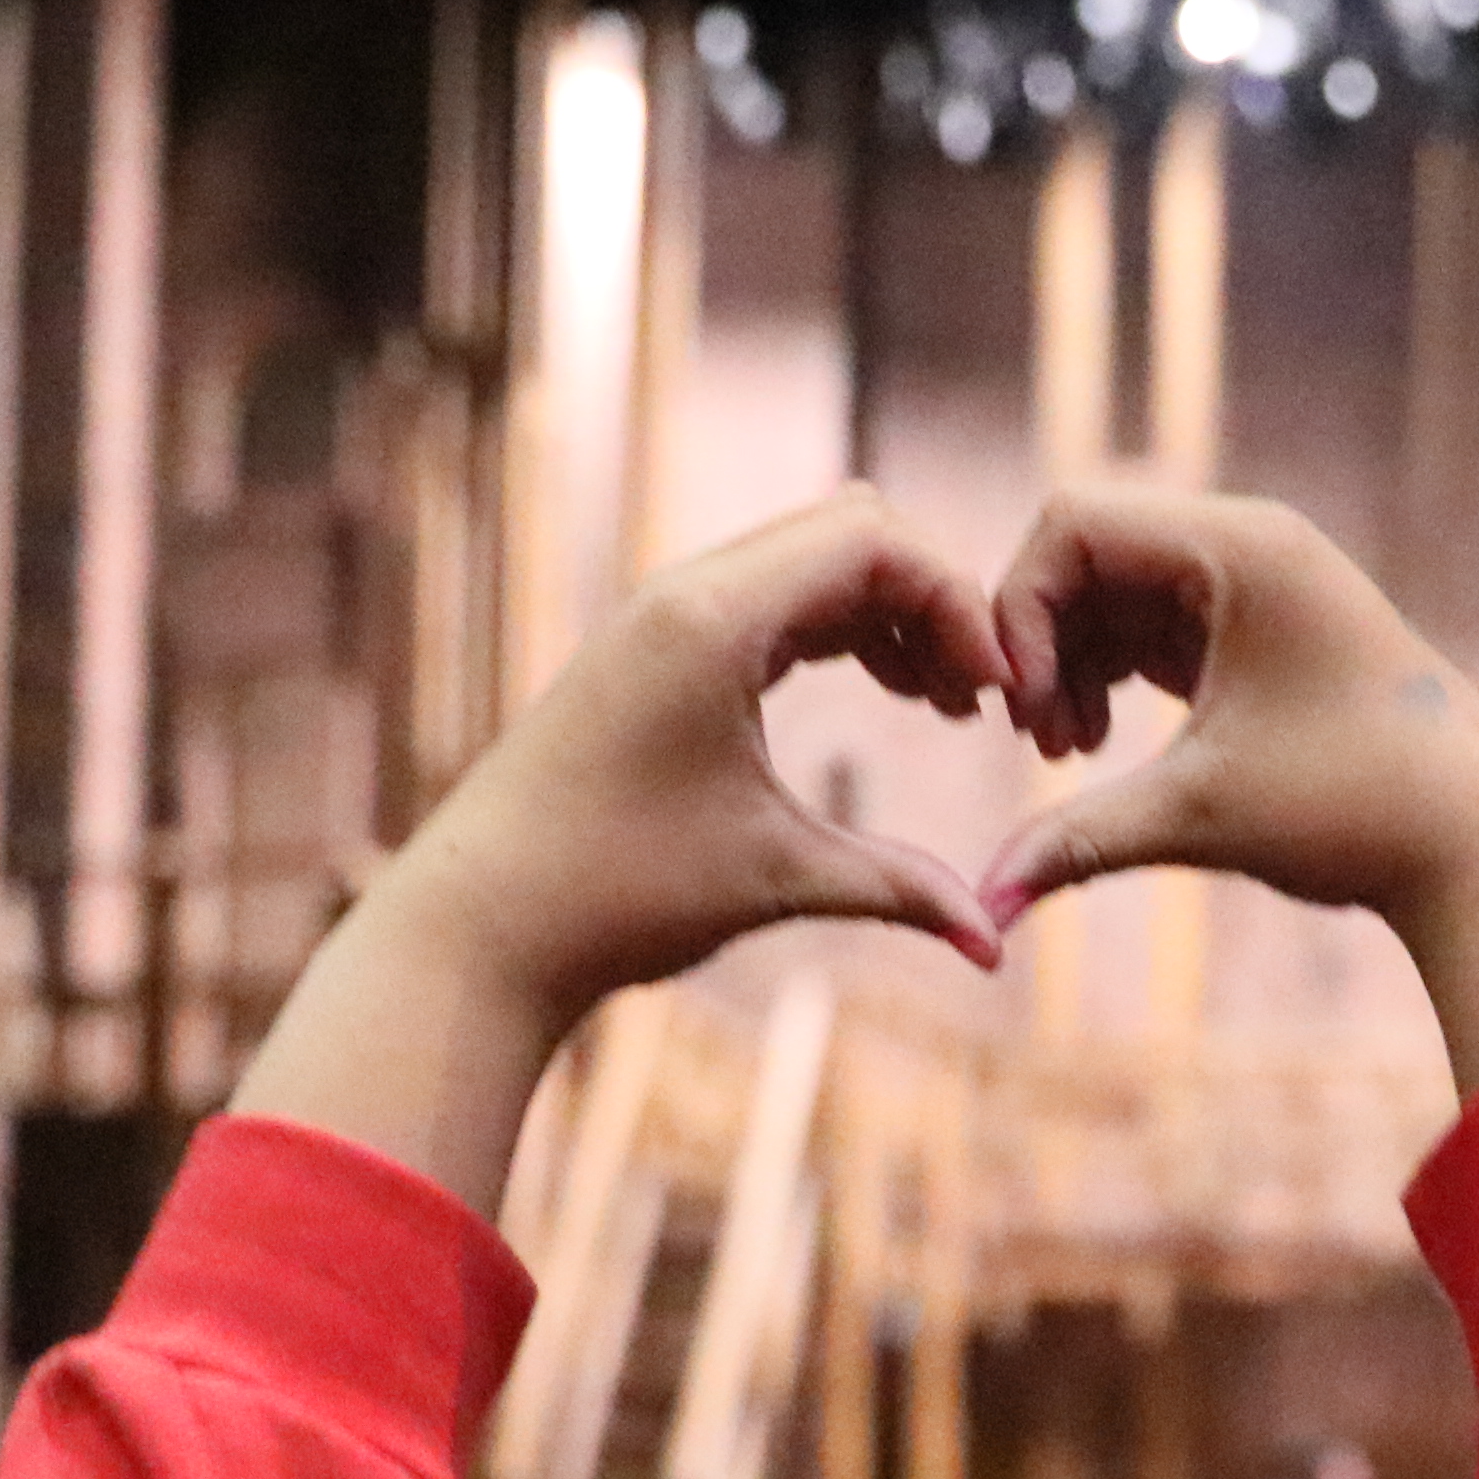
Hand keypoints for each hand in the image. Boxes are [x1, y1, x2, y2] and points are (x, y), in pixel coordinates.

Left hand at [245, 491, 1017, 1205]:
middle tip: (979, 699)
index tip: (996, 696)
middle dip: (932, 602)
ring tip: (944, 705)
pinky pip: (771, 601)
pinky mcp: (653, 653)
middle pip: (850, 532)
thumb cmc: (615, 896)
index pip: (874, 542)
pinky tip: (881, 697)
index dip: (957, 605)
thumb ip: (899, 891)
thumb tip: (997, 947)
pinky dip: (836, 631)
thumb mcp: (775, 879)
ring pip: (810, 563)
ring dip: (887, 615)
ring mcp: (663, 618)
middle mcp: (684, 594)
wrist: (480, 927)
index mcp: (713, 619)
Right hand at [974, 491, 1478, 1100]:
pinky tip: (1106, 749)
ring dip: (1072, 664)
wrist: (1477, 842)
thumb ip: (1077, 841)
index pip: (1071, 523)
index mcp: (1240, 546)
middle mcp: (1249, 544)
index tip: (1023, 713)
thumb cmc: (1356, 812)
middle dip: (1042, 644)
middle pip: (1085, 553)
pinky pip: (1152, 624)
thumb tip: (983, 906)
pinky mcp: (1260, 630)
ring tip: (1077, 758)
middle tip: (1045, 745)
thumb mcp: (1201, 818)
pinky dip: (1113, 674)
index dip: (1019, 610)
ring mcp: (1257, 584)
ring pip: (1114, 592)